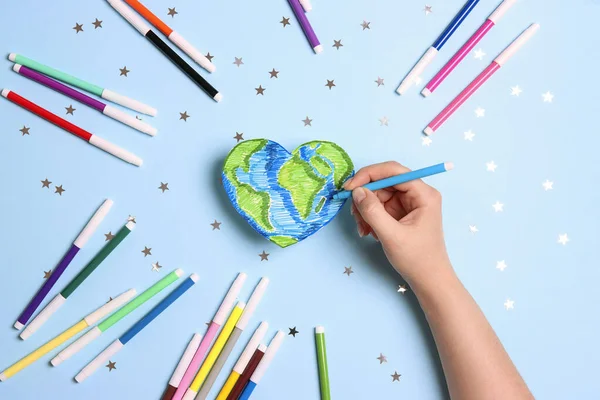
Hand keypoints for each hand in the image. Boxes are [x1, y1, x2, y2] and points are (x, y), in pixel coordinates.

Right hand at [345, 161, 452, 285]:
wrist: (428, 280)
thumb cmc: (417, 259)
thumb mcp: (391, 235)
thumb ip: (372, 211)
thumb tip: (356, 191)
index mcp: (423, 194)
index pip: (393, 171)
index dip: (369, 175)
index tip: (349, 187)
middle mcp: (417, 194)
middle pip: (384, 182)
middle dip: (365, 197)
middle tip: (354, 214)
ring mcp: (409, 204)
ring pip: (379, 195)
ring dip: (365, 210)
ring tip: (363, 228)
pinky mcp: (401, 214)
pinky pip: (380, 207)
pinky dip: (370, 217)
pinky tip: (369, 232)